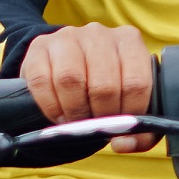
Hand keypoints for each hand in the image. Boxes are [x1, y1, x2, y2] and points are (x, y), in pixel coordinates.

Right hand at [20, 22, 158, 151]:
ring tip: (76, 121)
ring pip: (70, 80)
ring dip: (74, 111)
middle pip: (104, 85)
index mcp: (129, 41)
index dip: (129, 114)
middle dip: (100, 115)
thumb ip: (138, 131)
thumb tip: (123, 144)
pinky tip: (58, 114)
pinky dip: (50, 106)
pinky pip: (41, 81)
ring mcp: (67, 36)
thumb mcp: (127, 101)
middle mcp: (99, 33)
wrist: (65, 66)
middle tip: (96, 125)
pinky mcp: (39, 46)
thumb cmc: (104, 88)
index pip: (136, 83)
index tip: (121, 126)